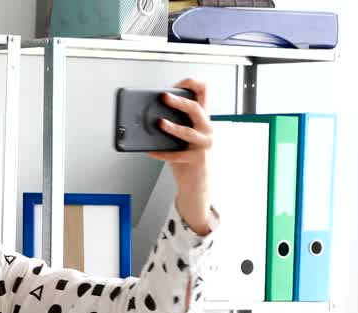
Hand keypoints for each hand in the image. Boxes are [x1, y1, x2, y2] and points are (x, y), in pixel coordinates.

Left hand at [148, 78, 213, 234]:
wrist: (198, 185)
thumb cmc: (188, 159)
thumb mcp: (183, 138)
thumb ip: (174, 125)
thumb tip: (150, 116)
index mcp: (204, 120)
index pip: (204, 93)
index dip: (191, 84)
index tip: (177, 83)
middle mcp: (207, 130)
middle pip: (196, 109)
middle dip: (179, 101)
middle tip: (164, 97)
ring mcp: (204, 145)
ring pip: (188, 132)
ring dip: (172, 127)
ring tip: (159, 123)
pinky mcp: (197, 160)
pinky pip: (175, 155)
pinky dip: (161, 153)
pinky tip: (150, 151)